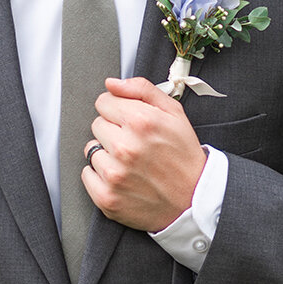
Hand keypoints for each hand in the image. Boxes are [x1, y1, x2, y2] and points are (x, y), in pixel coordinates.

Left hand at [83, 76, 205, 232]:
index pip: (104, 102)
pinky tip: (122, 177)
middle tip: (135, 144)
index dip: (118, 110)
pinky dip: (100, 176)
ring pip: (91, 149)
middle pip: (97, 124)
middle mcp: (125, 147)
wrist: (195, 199)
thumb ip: (141, 89)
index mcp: (141, 122)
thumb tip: (112, 84)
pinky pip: (87, 175)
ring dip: (107, 154)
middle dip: (113, 131)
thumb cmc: (184, 156)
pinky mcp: (107, 197)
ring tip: (131, 162)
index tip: (129, 121)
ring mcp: (114, 174)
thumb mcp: (173, 113)